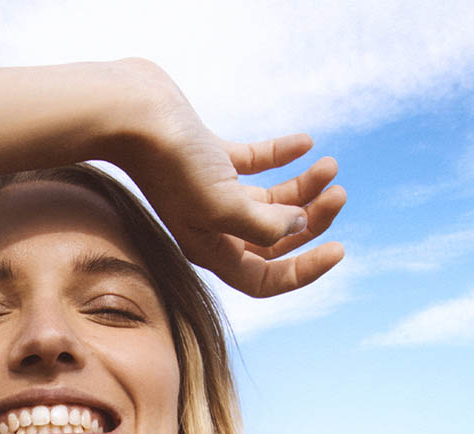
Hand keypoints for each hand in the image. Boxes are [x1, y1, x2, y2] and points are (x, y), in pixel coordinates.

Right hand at [111, 60, 345, 295]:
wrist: (133, 114)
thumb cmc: (172, 163)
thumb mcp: (222, 204)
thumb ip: (264, 224)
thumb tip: (298, 225)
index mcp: (212, 249)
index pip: (263, 279)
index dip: (302, 272)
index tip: (339, 249)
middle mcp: (213, 227)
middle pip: (273, 239)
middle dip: (311, 220)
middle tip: (339, 193)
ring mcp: (212, 193)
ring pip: (270, 201)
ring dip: (304, 187)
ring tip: (330, 165)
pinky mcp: (212, 160)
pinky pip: (256, 164)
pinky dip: (282, 156)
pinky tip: (305, 143)